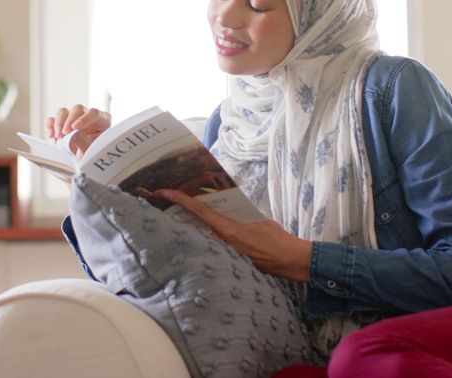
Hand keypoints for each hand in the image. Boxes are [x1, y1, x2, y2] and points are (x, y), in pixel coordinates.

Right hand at [45, 104, 110, 157]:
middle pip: (77, 109)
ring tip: (58, 136)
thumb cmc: (94, 152)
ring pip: (63, 112)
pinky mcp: (62, 122)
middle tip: (64, 133)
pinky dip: (50, 126)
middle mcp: (87, 115)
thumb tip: (73, 137)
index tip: (75, 127)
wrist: (87, 157)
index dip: (84, 119)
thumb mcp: (93, 149)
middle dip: (69, 121)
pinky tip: (51, 135)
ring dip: (59, 124)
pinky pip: (52, 119)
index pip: (93, 113)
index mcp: (101, 119)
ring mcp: (73, 118)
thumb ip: (85, 143)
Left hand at [158, 189, 312, 281]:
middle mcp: (222, 241)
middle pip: (195, 224)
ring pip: (203, 235)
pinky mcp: (231, 260)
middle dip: (181, 213)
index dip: (179, 199)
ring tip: (184, 216)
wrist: (289, 260)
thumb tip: (228, 208)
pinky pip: (214, 245)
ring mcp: (225, 252)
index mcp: (228, 228)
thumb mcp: (258, 218)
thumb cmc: (276, 237)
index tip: (162, 192)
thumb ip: (239, 213)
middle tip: (167, 204)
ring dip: (194, 226)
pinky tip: (206, 234)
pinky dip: (208, 238)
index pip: (198, 210)